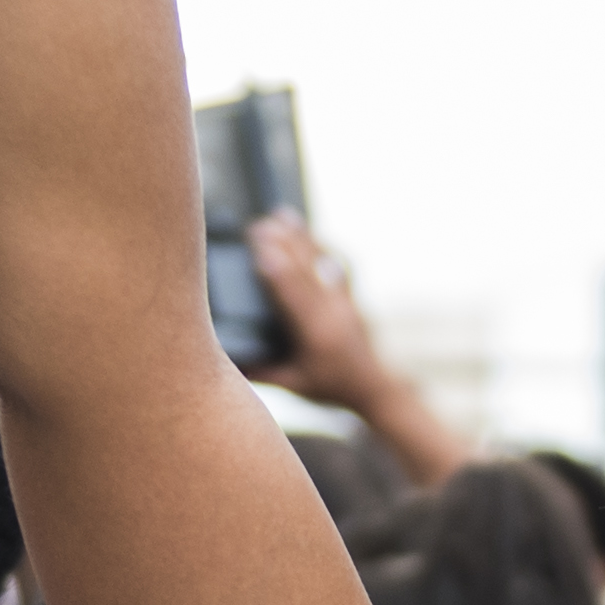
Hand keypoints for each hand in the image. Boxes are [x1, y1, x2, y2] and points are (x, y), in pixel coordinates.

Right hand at [241, 214, 391, 407]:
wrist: (375, 387)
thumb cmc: (332, 388)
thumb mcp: (294, 384)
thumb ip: (263, 372)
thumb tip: (229, 359)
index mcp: (317, 334)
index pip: (294, 295)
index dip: (277, 271)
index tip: (261, 249)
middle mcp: (333, 313)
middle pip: (305, 271)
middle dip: (283, 245)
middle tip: (260, 224)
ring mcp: (344, 303)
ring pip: (320, 262)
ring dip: (301, 237)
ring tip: (282, 215)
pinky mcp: (349, 297)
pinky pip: (335, 265)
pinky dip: (319, 246)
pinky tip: (306, 232)